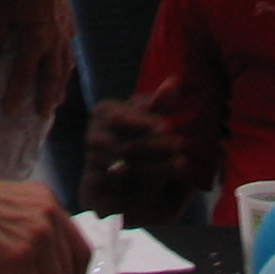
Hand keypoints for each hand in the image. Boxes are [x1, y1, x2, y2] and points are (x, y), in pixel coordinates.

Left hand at [0, 0, 75, 121]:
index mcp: (35, 41)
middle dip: (45, 98)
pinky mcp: (70, 25)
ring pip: (65, 69)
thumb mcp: (0, 11)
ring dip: (60, 87)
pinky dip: (68, 67)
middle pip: (51, 78)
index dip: (16, 95)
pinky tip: (67, 70)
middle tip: (42, 116)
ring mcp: (65, 35)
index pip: (23, 76)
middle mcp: (53, 43)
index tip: (9, 112)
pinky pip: (71, 53)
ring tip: (57, 102)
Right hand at [80, 80, 189, 217]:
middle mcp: (94, 138)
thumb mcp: (150, 120)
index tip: (167, 127)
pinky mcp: (97, 191)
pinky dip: (146, 188)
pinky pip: (120, 191)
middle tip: (181, 146)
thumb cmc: (141, 140)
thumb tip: (173, 82)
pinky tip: (164, 183)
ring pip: (125, 170)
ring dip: (157, 168)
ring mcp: (94, 166)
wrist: (121, 180)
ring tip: (180, 164)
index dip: (142, 123)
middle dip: (156, 147)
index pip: (117, 117)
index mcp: (104, 113)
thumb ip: (160, 105)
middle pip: (124, 145)